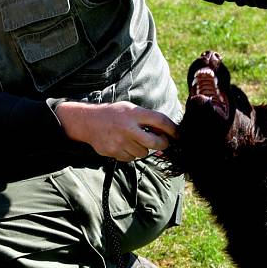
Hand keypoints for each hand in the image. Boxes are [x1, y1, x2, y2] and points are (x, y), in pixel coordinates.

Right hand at [56, 101, 177, 161]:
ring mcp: (120, 141)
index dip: (173, 129)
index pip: (160, 121)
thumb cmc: (114, 114)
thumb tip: (167, 132)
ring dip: (143, 148)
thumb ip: (147, 118)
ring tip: (134, 139)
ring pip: (143, 152)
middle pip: (156, 143)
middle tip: (162, 142)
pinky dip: (131, 154)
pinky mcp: (113, 152)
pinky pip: (131, 158)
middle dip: (162, 144)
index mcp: (134, 113)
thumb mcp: (130, 109)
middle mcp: (128, 127)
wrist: (88, 121)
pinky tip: (123, 144)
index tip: (178, 135)